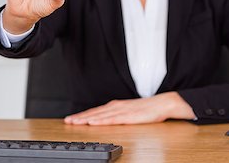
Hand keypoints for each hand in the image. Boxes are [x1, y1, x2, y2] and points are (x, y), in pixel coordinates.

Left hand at [64, 92, 195, 124]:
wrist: (161, 104)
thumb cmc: (146, 109)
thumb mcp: (127, 112)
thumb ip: (116, 116)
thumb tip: (105, 121)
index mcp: (114, 106)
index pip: (95, 112)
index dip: (82, 115)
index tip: (71, 118)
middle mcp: (115, 107)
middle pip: (94, 113)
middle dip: (80, 117)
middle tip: (67, 120)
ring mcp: (121, 111)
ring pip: (100, 116)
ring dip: (86, 119)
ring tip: (75, 122)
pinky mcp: (128, 116)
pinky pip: (112, 120)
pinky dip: (101, 121)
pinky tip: (93, 123)